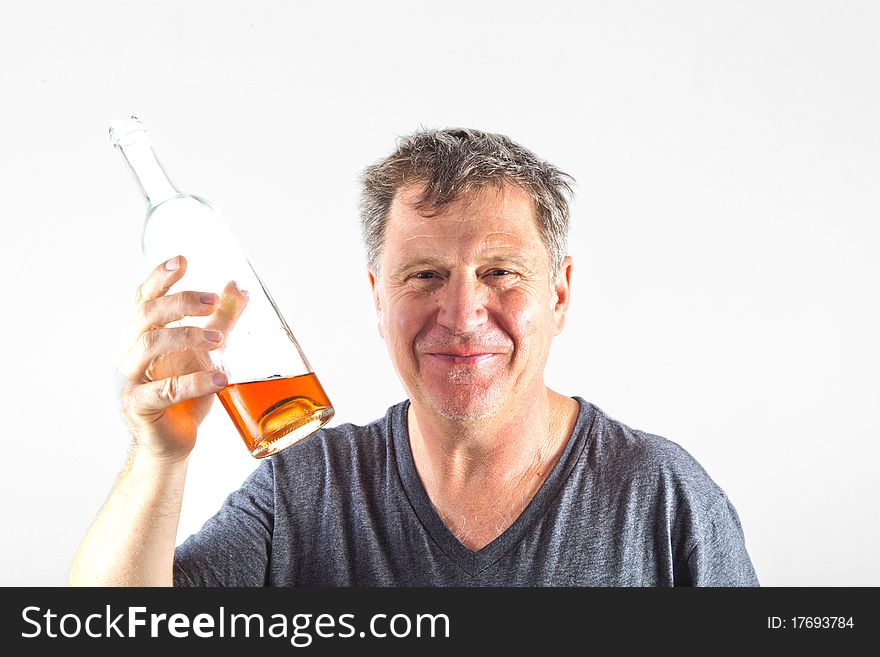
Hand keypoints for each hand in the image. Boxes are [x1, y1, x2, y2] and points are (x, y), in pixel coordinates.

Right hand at [117, 255, 247, 461]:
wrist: (171, 443)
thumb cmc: (184, 395)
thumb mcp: (206, 352)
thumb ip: (220, 320)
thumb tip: (237, 287)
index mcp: (142, 335)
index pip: (144, 298)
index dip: (159, 277)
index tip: (182, 260)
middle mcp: (129, 353)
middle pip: (146, 315)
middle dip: (180, 302)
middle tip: (212, 300)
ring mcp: (129, 380)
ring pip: (148, 345)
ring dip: (186, 336)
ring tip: (220, 340)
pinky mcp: (138, 408)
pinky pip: (163, 390)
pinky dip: (195, 381)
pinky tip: (220, 377)